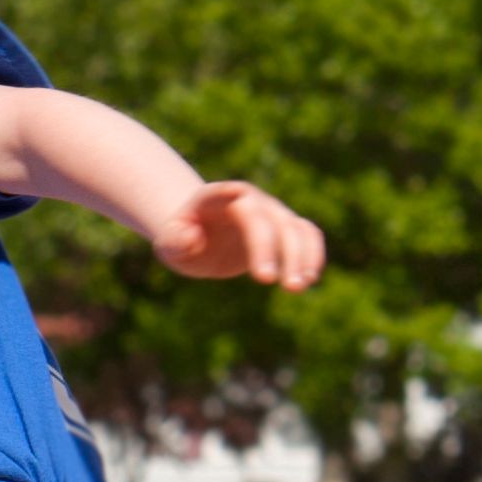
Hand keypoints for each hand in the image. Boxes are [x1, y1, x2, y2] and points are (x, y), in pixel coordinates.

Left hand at [151, 180, 325, 289]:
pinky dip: (312, 255)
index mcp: (217, 197)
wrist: (199, 231)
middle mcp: (250, 199)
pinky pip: (307, 235)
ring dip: (302, 255)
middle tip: (267, 281)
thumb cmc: (181, 239)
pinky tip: (309, 280)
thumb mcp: (169, 243)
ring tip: (297, 287)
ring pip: (296, 227)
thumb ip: (176, 240)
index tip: (241, 206)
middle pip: (268, 219)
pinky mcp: (285, 227)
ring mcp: (271, 211)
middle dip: (272, 249)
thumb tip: (191, 239)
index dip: (243, 204)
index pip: (232, 194)